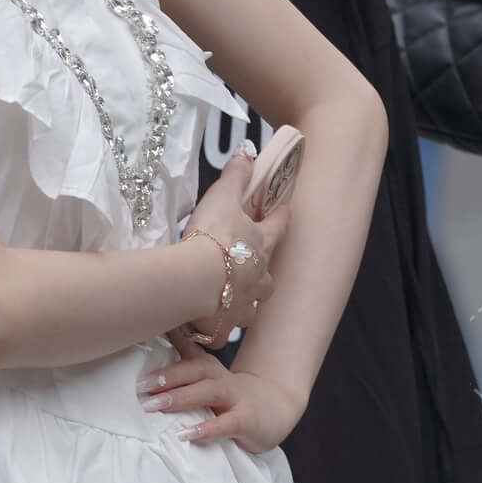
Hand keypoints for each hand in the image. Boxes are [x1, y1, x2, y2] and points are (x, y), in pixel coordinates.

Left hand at [138, 348, 303, 454]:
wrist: (277, 407)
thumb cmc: (233, 396)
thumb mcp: (208, 379)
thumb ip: (185, 366)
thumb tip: (152, 353)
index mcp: (209, 368)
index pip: (186, 353)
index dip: (164, 351)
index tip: (141, 347)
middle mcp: (221, 378)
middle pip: (194, 370)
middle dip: (167, 377)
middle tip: (141, 387)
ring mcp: (237, 398)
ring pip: (208, 392)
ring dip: (181, 398)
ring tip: (156, 406)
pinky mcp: (247, 420)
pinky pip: (225, 424)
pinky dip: (206, 429)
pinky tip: (187, 435)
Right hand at [182, 142, 288, 348]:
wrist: (196, 282)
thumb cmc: (212, 237)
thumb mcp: (222, 198)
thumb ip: (236, 176)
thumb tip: (248, 152)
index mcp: (261, 246)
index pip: (278, 227)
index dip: (281, 216)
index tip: (285, 210)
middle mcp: (260, 280)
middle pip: (268, 277)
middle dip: (262, 273)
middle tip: (251, 270)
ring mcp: (244, 307)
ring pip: (251, 307)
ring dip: (244, 303)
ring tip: (230, 301)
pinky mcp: (224, 329)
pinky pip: (224, 330)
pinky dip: (219, 327)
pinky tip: (209, 325)